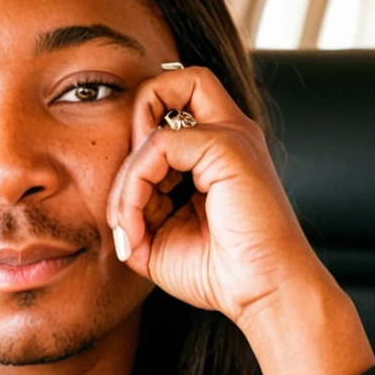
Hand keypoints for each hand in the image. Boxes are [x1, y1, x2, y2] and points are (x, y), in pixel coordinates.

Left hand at [106, 65, 324, 330]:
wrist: (263, 295)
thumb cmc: (220, 273)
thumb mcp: (159, 239)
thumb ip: (134, 210)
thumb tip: (111, 204)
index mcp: (216, 152)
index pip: (167, 111)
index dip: (137, 145)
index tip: (131, 205)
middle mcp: (227, 134)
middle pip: (174, 80)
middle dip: (136, 119)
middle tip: (128, 190)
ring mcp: (229, 135)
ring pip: (155, 107)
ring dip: (126, 172)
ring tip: (128, 223)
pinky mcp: (225, 145)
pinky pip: (157, 144)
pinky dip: (134, 185)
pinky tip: (136, 224)